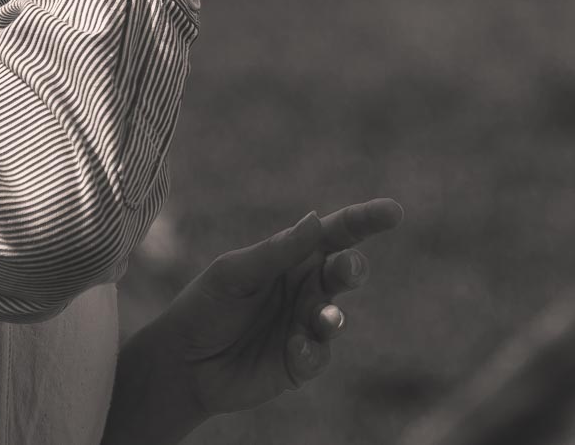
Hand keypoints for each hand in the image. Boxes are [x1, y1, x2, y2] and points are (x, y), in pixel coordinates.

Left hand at [157, 199, 402, 418]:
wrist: (182, 363)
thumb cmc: (205, 306)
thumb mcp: (234, 273)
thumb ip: (276, 252)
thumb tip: (315, 219)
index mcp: (293, 256)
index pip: (337, 232)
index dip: (366, 219)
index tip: (392, 211)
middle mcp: (306, 287)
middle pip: (345, 271)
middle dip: (353, 267)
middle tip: (348, 269)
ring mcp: (305, 325)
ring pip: (336, 316)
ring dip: (332, 317)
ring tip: (323, 321)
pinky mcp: (300, 362)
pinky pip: (318, 356)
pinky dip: (310, 352)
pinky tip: (294, 350)